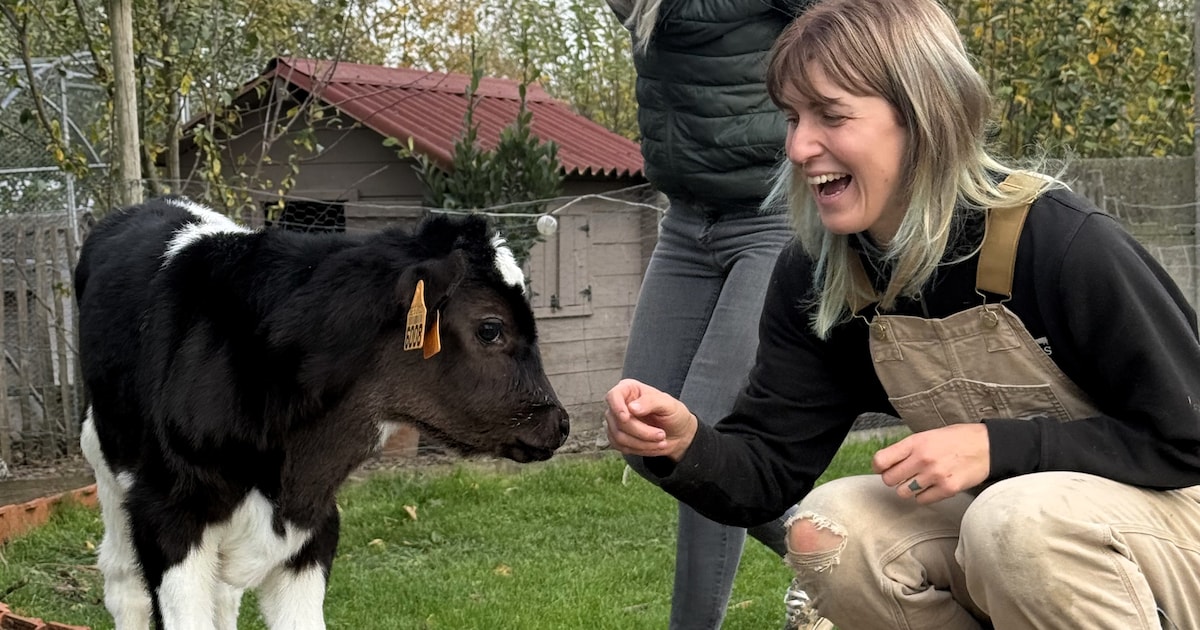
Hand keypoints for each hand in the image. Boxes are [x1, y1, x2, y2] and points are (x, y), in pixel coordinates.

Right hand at [605, 379, 697, 461]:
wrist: (678, 433)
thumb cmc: (674, 414)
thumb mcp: (669, 405)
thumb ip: (651, 402)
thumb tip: (632, 407)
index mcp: (629, 389)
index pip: (613, 395)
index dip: (617, 407)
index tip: (626, 418)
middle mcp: (619, 404)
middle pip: (618, 421)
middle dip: (641, 432)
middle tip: (661, 435)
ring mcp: (616, 422)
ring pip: (619, 437)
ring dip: (642, 443)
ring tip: (661, 441)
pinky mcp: (617, 438)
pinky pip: (622, 447)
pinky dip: (640, 449)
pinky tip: (653, 445)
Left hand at [871, 424, 990, 503]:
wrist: (988, 446)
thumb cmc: (957, 439)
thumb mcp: (929, 435)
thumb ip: (908, 449)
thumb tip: (886, 464)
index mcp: (915, 442)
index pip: (881, 460)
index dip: (879, 467)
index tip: (883, 468)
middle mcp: (922, 459)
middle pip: (889, 480)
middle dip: (893, 479)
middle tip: (903, 476)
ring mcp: (935, 475)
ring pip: (904, 493)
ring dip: (908, 489)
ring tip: (920, 481)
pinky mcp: (948, 489)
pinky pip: (922, 500)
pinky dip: (924, 496)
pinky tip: (932, 486)